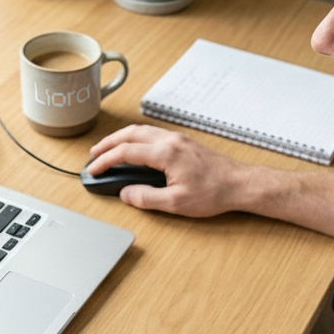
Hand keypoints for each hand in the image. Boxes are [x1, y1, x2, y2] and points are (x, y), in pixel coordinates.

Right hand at [88, 125, 250, 216]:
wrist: (239, 183)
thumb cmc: (214, 192)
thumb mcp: (176, 203)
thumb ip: (147, 198)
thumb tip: (126, 193)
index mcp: (165, 153)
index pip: (125, 152)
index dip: (105, 161)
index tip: (93, 169)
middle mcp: (170, 140)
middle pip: (130, 134)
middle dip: (108, 144)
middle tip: (93, 155)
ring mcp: (178, 138)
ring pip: (141, 131)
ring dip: (121, 138)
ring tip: (108, 149)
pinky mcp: (184, 142)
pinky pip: (153, 133)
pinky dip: (136, 138)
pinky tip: (135, 147)